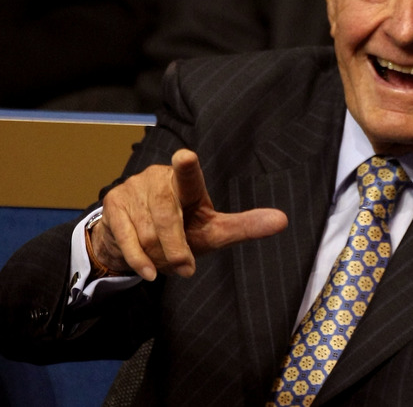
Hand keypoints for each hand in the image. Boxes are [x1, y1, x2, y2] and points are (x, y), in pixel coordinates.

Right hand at [93, 149, 287, 280]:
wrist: (136, 240)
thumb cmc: (184, 231)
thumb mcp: (215, 231)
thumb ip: (245, 226)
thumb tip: (283, 220)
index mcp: (187, 183)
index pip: (189, 175)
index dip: (187, 167)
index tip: (186, 157)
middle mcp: (158, 178)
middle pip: (167, 217)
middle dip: (176, 248)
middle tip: (186, 269)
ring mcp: (133, 189)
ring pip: (147, 232)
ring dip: (159, 256)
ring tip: (166, 261)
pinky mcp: (113, 204)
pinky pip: (127, 238)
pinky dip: (140, 260)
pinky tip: (149, 271)